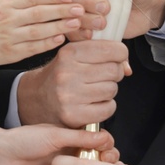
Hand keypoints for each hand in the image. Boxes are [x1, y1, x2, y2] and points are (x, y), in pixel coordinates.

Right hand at [0, 0, 87, 67]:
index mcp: (7, 2)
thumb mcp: (6, 1)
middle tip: (81, 8)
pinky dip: (47, 43)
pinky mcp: (8, 53)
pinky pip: (31, 48)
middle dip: (61, 11)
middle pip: (39, 13)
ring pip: (37, 31)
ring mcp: (8, 36)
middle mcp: (7, 18)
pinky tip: (60, 39)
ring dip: (58, 27)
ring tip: (76, 23)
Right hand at [15, 40, 130, 127]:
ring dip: (109, 90)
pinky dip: (106, 106)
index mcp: (69, 53)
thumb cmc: (61, 74)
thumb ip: (102, 53)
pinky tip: (95, 103)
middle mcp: (67, 73)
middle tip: (103, 76)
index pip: (112, 50)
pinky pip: (108, 108)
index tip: (118, 57)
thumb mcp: (75, 54)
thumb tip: (127, 67)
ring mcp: (70, 96)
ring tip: (95, 89)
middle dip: (114, 73)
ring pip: (112, 90)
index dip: (121, 53)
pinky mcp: (74, 115)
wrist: (37, 97)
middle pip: (114, 71)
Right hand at [60, 0, 164, 38]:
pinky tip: (92, 35)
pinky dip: (80, 33)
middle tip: (105, 8)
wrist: (146, 9)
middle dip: (85, 1)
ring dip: (83, 18)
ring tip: (102, 23)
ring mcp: (79, 8)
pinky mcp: (83, 25)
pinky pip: (72, 31)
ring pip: (68, 12)